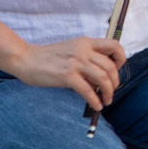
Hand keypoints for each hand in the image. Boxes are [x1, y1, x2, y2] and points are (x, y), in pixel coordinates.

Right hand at [9, 37, 125, 110]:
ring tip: (107, 100)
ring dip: (109, 92)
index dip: (121, 58)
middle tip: (112, 90)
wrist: (26, 59)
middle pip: (111, 66)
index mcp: (86, 42)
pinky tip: (96, 106)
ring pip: (103, 78)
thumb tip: (103, 74)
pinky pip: (88, 90)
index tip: (118, 69)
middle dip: (116, 81)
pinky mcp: (67, 76)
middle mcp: (84, 50)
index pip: (115, 45)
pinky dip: (95, 100)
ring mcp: (76, 63)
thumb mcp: (72, 49)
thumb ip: (87, 56)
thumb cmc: (48, 57)